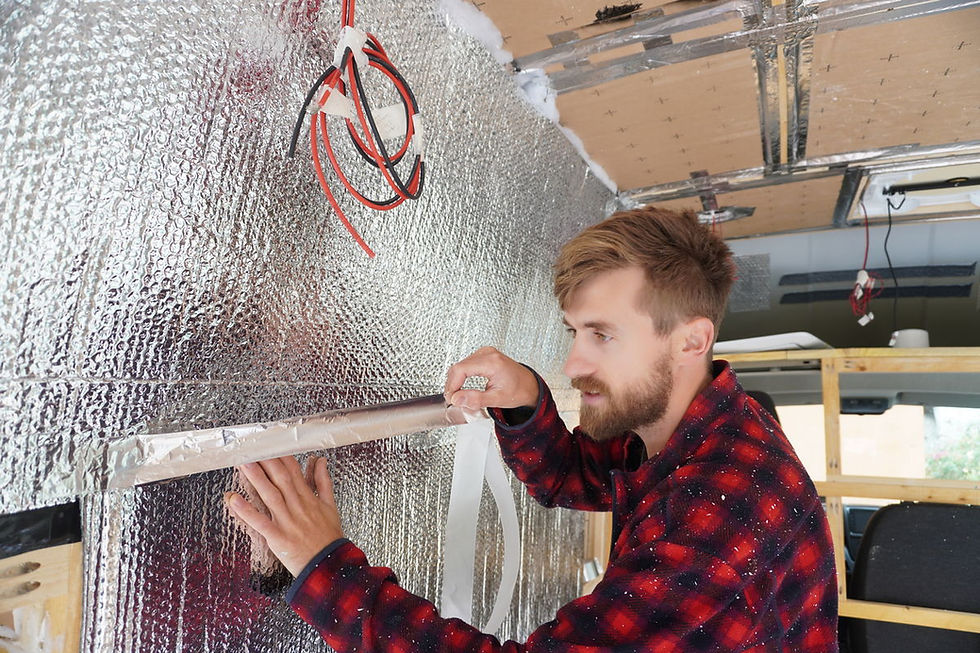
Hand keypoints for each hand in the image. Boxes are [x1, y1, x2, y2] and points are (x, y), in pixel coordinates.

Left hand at [224, 456, 343, 576]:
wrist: (329, 565)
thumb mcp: (330, 506)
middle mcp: (297, 507)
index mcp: (308, 498)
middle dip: (266, 461)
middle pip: (280, 479)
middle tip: (252, 447)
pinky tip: (235, 500)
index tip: (269, 442)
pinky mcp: (278, 538)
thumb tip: (319, 460)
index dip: (280, 455)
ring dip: (256, 479)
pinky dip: (247, 511)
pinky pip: (260, 522)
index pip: (294, 470)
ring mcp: (288, 522)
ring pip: (270, 495)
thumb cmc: (328, 537)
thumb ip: (323, 482)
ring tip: (243, 463)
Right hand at [444, 346, 538, 410]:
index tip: (451, 398)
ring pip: (460, 365)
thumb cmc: (519, 391)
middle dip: (453, 385)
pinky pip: (465, 364)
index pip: (460, 370)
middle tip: (454, 400)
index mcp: (491, 362)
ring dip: (456, 381)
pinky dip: (461, 376)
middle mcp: (488, 353)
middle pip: (458, 367)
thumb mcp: (498, 399)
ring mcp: (485, 352)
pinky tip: (463, 386)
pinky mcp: (484, 355)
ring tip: (459, 395)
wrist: (529, 385)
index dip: (452, 385)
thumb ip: (476, 399)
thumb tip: (457, 399)